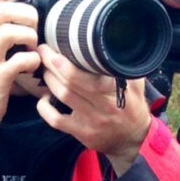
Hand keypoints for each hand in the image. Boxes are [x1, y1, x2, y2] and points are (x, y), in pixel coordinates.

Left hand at [36, 44, 150, 175]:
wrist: (133, 139)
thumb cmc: (132, 106)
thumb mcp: (135, 83)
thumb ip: (124, 64)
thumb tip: (110, 41)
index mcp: (117, 91)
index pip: (91, 76)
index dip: (69, 63)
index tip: (57, 47)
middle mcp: (104, 106)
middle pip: (72, 83)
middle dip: (53, 64)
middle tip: (44, 50)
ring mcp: (91, 121)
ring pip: (63, 96)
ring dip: (50, 80)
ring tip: (45, 68)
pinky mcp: (81, 133)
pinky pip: (56, 120)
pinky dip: (45, 107)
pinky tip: (44, 97)